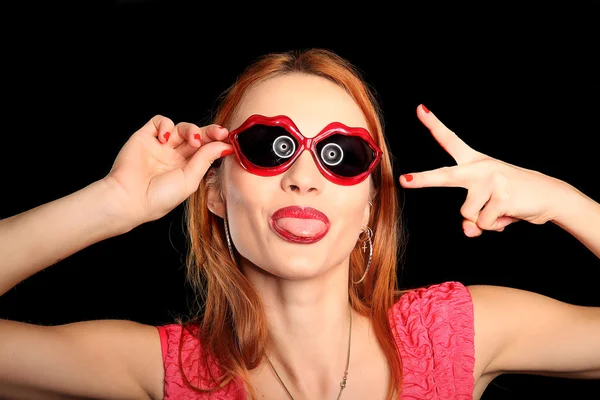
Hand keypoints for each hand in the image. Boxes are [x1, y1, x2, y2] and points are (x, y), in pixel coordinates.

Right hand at [103, 115, 232, 227]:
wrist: (130, 198)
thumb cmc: (159, 197)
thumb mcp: (190, 179)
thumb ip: (205, 159)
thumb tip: (224, 145)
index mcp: (186, 168)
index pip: (205, 149)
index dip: (217, 143)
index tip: (229, 141)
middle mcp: (173, 156)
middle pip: (196, 136)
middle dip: (209, 132)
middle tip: (220, 133)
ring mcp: (160, 146)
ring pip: (180, 127)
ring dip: (190, 129)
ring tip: (192, 141)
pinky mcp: (144, 137)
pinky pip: (159, 121)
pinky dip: (166, 125)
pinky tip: (166, 139)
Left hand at [400, 105, 571, 236]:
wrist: (551, 197)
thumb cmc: (512, 198)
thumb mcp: (488, 205)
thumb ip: (472, 218)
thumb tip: (468, 230)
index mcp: (475, 162)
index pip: (451, 140)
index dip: (434, 125)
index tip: (420, 109)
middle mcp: (480, 168)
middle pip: (445, 176)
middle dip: (423, 180)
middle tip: (403, 180)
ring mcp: (491, 181)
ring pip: (468, 215)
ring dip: (484, 220)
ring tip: (500, 209)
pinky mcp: (502, 197)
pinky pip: (484, 223)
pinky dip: (496, 226)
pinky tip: (509, 214)